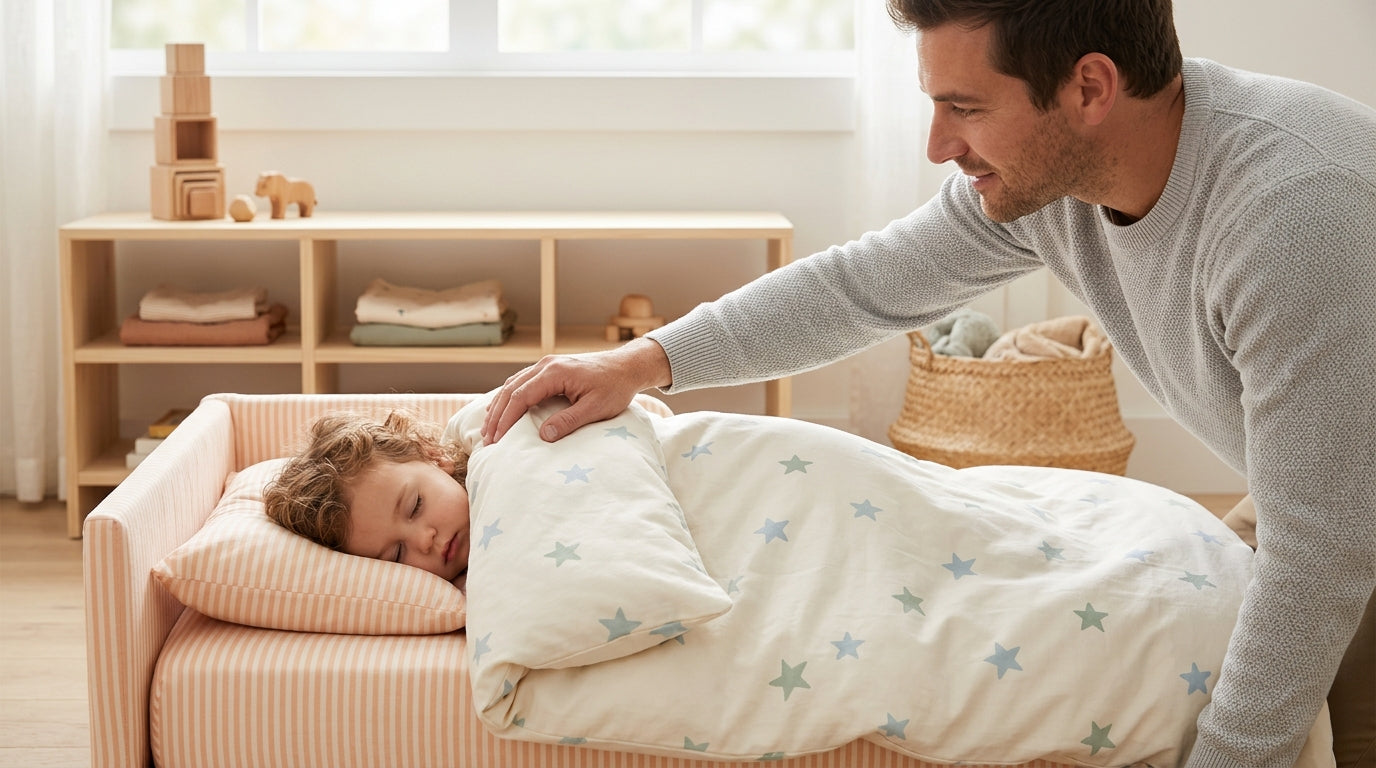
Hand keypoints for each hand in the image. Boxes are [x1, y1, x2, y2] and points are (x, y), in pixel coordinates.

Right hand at [481, 337, 671, 443]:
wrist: (627, 366)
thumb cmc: (615, 387)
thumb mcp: (595, 408)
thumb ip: (569, 421)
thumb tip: (543, 437)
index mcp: (555, 372)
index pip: (520, 396)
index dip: (506, 419)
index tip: (497, 439)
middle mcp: (546, 364)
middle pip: (510, 389)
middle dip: (497, 415)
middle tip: (488, 439)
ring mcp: (547, 365)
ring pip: (513, 384)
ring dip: (500, 406)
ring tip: (489, 428)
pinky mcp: (551, 369)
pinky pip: (522, 382)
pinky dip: (509, 397)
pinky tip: (502, 409)